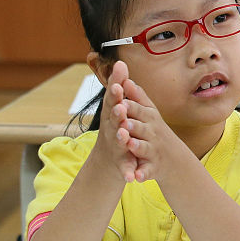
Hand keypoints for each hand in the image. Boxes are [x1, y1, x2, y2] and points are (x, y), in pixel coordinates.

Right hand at [94, 60, 140, 182]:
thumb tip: (120, 62)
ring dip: (120, 138)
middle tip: (120, 108)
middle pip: (113, 119)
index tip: (118, 84)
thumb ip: (119, 86)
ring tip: (123, 135)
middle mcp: (111, 129)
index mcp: (113, 114)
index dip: (115, 93)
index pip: (114, 100)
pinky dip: (127, 172)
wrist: (108, 160)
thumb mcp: (117, 106)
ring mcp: (115, 146)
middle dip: (116, 113)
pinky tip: (131, 178)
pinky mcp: (121, 163)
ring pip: (118, 142)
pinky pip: (125, 168)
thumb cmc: (115, 126)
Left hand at [112, 74, 190, 183]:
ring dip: (137, 146)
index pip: (139, 110)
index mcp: (149, 119)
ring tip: (129, 144)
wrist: (172, 157)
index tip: (121, 99)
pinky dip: (141, 174)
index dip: (130, 106)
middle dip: (133, 124)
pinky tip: (135, 177)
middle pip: (142, 128)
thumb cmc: (155, 130)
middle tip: (124, 121)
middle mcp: (153, 133)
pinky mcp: (152, 167)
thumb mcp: (149, 112)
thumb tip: (126, 78)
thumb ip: (137, 97)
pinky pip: (146, 171)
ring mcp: (153, 150)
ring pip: (143, 148)